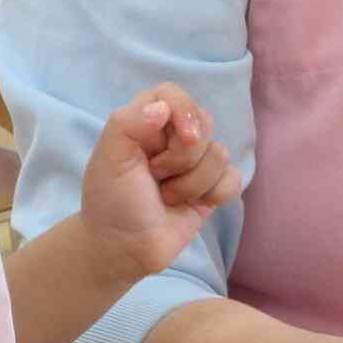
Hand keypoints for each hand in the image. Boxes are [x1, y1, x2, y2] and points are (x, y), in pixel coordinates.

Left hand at [79, 83, 241, 284]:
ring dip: (190, 183)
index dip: (183, 111)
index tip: (183, 137)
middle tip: (154, 177)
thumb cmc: (111, 201)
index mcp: (144, 123)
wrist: (124, 249)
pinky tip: (191, 206)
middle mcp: (172, 138)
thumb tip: (162, 107)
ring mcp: (194, 163)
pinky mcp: (211, 187)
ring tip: (165, 197)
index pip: (173, 94)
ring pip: (220, 154)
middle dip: (181, 158)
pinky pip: (233, 178)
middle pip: (203, 123)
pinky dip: (214, 194)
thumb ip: (128, 123)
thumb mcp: (108, 159)